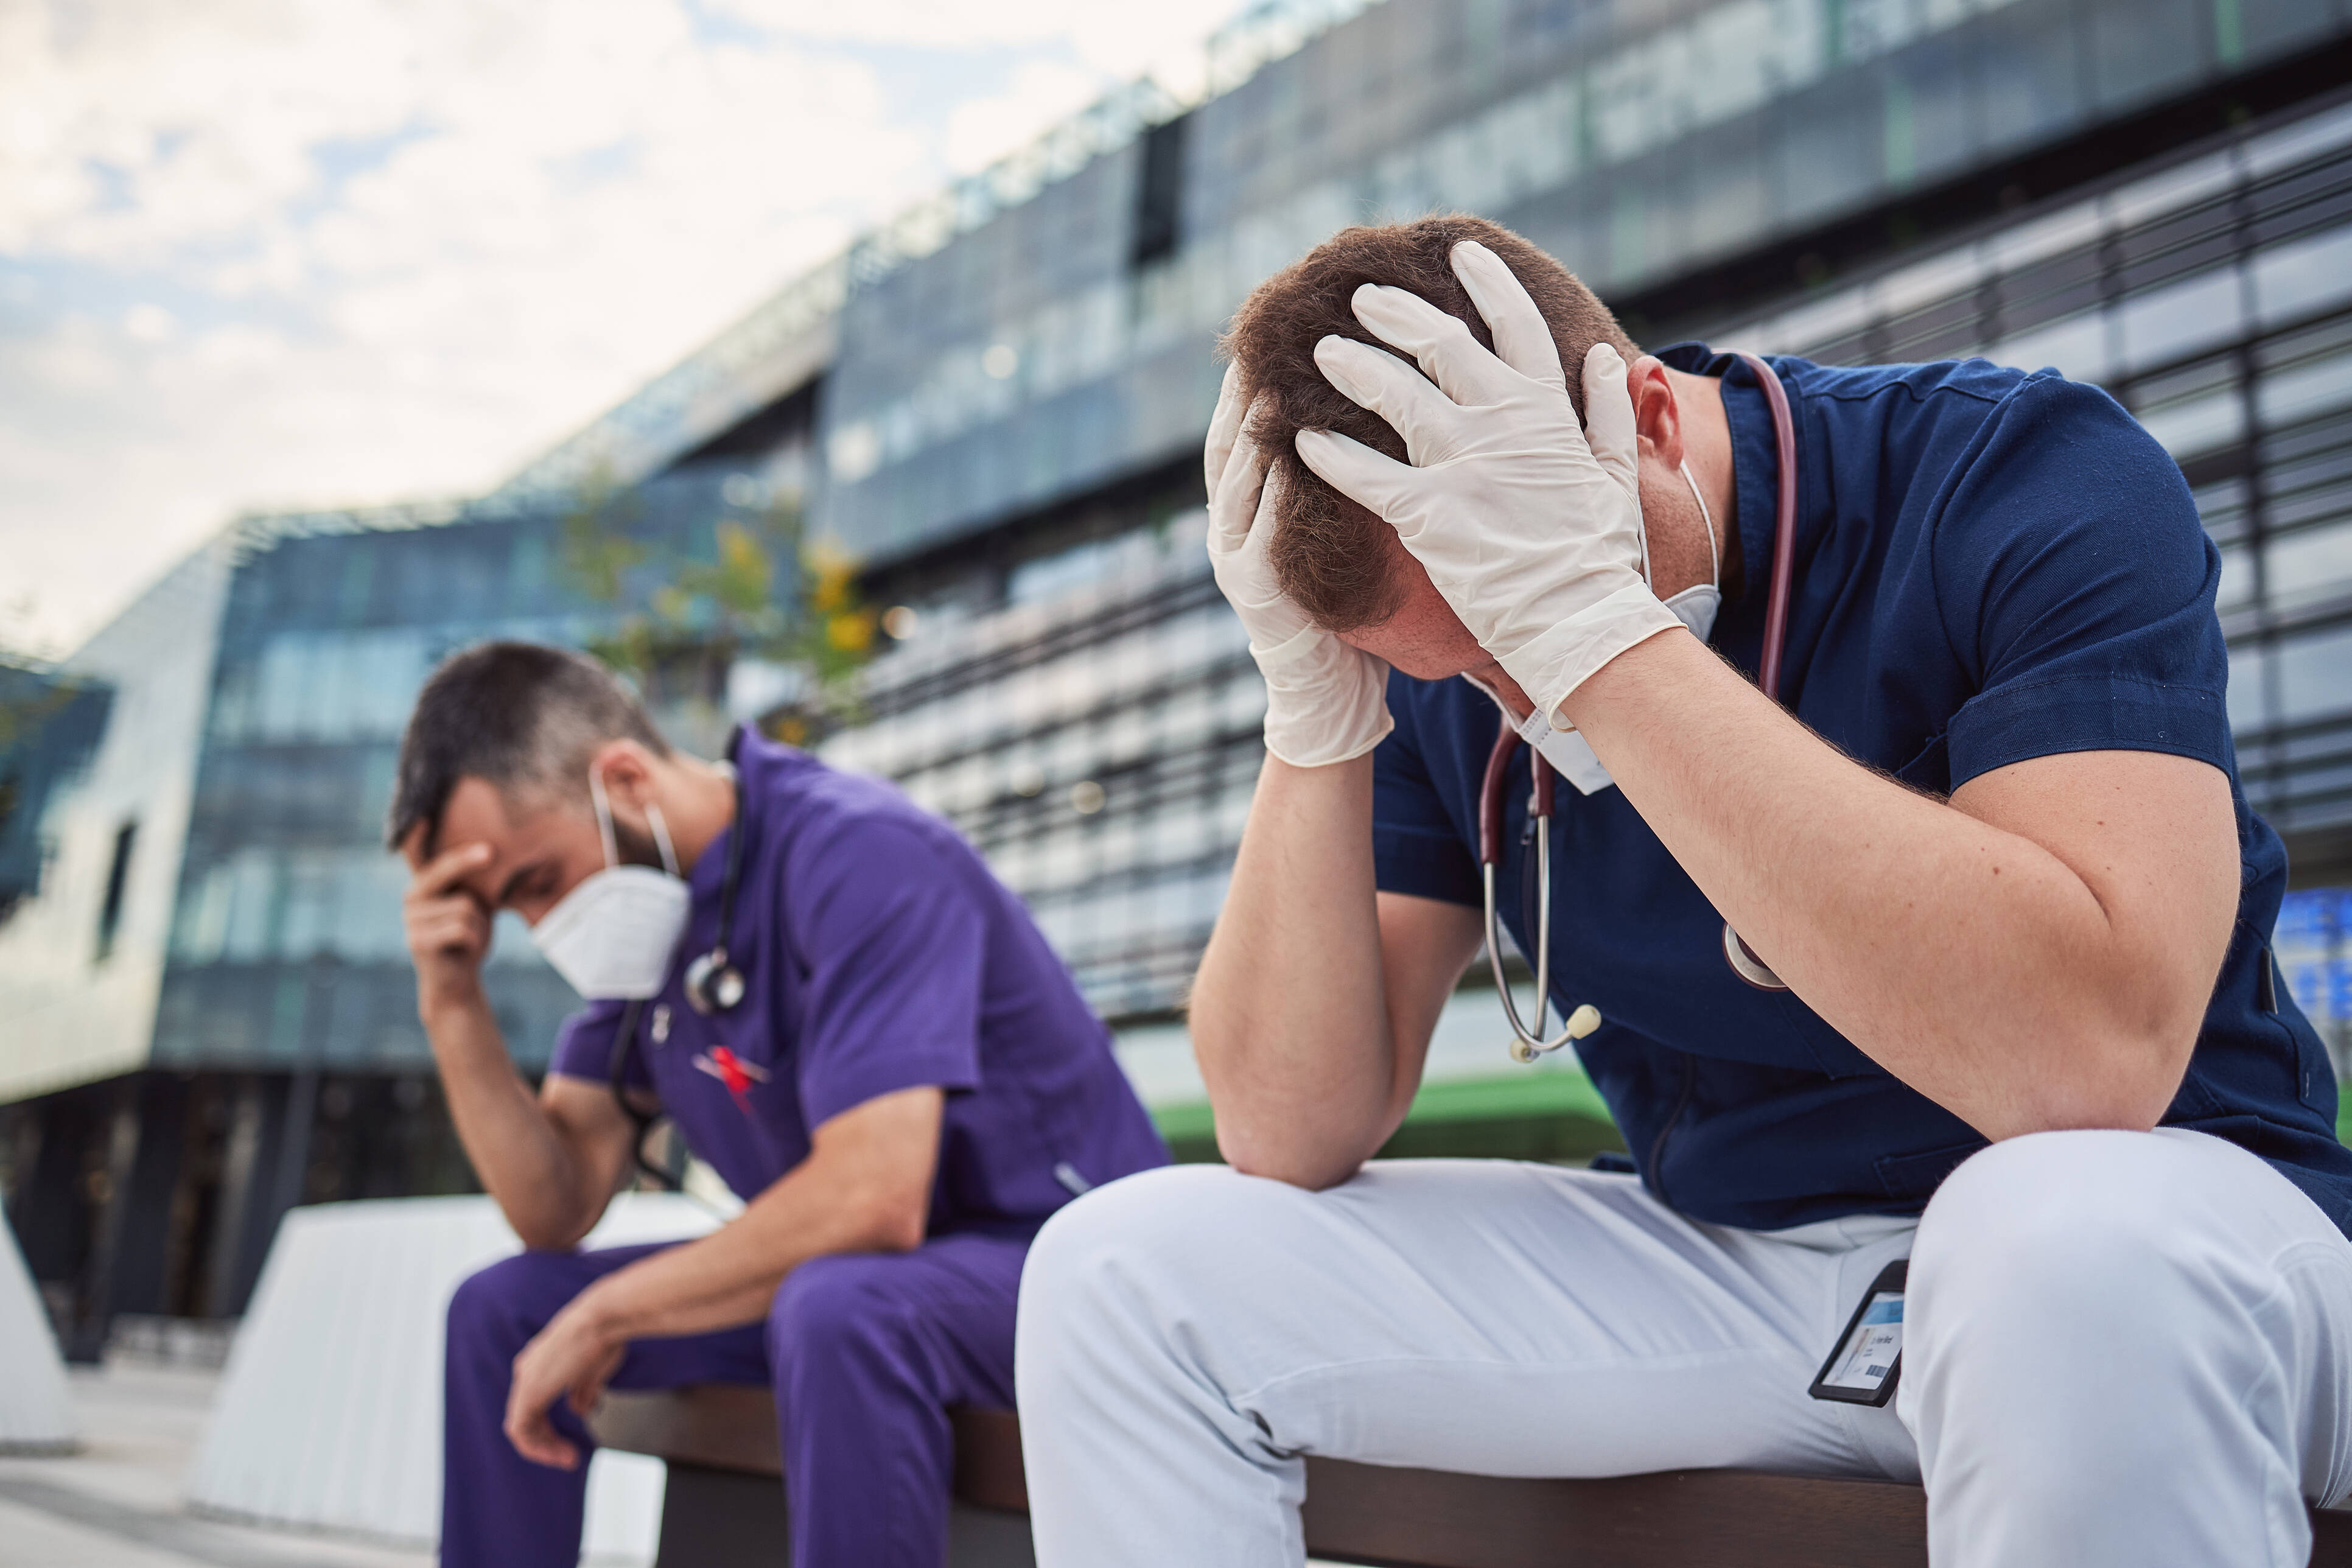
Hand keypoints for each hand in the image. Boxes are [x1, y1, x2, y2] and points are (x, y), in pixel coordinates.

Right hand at [401, 837, 493, 1020]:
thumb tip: (495, 854)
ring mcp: (411, 920)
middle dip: (469, 861)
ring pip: (464, 907)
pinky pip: (463, 929)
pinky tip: (464, 949)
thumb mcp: (474, 904)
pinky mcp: (418, 942)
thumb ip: (473, 883)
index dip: (417, 834)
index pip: (416, 854)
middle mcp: (411, 897)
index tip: (423, 813)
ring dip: (478, 924)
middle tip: (490, 852)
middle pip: (445, 870)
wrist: (458, 980)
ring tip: (468, 936)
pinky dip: (474, 939)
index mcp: (424, 884)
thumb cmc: (468, 936)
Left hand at [504, 1293, 626, 1469]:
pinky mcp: (529, 1391)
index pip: (534, 1405)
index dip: (550, 1429)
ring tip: (567, 1459)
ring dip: (543, 1447)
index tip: (572, 1443)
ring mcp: (526, 1380)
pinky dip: (535, 1446)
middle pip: (526, 1418)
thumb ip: (582, 1393)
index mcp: (539, 1363)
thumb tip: (579, 1411)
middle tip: (570, 1458)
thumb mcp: (593, 1370)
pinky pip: (520, 1429)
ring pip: (520, 1426)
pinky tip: (557, 1452)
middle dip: (547, 1442)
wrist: (603, 1318)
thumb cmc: (604, 1336)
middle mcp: (527, 1371)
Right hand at [1205, 363, 1393, 766]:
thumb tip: (1367, 410)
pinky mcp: (1253, 589)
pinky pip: (1262, 525)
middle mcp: (1227, 526)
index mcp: (1245, 510)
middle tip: (1268, 332)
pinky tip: (1293, 449)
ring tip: (1277, 373)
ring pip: (1236, 476)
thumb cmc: (1344, 607)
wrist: (1329, 697)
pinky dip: (1274, 485)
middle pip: (1227, 439)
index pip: (1239, 428)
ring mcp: (1233, 557)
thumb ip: (1334, 480)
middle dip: (1243, 385)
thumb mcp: (1334, 532)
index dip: (1249, 378)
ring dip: (1254, 425)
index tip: (1272, 329)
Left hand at [1292, 240, 1681, 729]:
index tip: (1460, 251)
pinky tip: (1302, 439)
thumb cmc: (1601, 555)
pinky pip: (1366, 474)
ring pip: (1395, 393)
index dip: (1486, 283)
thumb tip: (1611, 355)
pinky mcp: (1428, 514)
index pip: (1515, 324)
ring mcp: (1462, 466)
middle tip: (1361, 298)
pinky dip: (1331, 454)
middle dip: (1396, 314)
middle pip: (1440, 344)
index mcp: (1548, 410)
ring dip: (1353, 366)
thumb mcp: (1618, 473)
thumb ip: (1609, 410)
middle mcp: (1502, 424)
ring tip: (1322, 351)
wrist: (1582, 620)